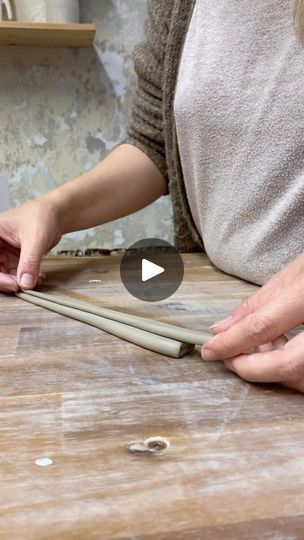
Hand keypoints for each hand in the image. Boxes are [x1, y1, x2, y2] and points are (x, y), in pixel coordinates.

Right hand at [0, 199, 61, 292]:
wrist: (55, 215)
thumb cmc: (42, 216)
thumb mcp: (35, 239)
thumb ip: (30, 261)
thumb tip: (26, 283)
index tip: (14, 284)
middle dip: (9, 281)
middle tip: (25, 286)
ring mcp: (4, 252)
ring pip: (5, 275)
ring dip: (20, 281)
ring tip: (36, 280)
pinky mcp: (14, 258)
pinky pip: (16, 274)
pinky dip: (27, 279)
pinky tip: (39, 277)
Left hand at [202, 254, 303, 391]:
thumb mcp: (299, 271)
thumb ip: (261, 302)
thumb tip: (223, 327)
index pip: (264, 325)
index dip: (232, 342)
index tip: (210, 350)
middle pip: (291, 365)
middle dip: (254, 368)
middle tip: (233, 359)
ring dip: (277, 372)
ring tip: (263, 350)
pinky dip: (295, 371)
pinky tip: (286, 351)